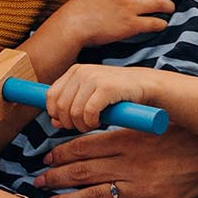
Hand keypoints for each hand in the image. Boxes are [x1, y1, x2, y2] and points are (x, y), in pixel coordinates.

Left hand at [37, 125, 197, 197]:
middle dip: (56, 178)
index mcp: (129, 140)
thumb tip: (91, 134)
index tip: (46, 158)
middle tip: (37, 182)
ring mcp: (143, 188)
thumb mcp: (151, 125)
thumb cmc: (184, 135)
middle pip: (83, 172)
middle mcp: (131, 165)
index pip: (84, 147)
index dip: (61, 154)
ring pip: (96, 196)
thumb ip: (123, 131)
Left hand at [44, 63, 165, 134]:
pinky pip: (88, 113)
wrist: (147, 86)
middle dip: (69, 122)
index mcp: (75, 71)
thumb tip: (53, 122)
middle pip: (60, 107)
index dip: (56, 115)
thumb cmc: (119, 93)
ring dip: (82, 125)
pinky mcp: (106, 88)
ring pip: (73, 112)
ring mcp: (93, 78)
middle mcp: (81, 71)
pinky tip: (100, 122)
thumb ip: (70, 107)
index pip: (51, 97)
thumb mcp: (90, 97)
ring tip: (93, 124)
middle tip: (83, 126)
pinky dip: (92, 122)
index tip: (68, 123)